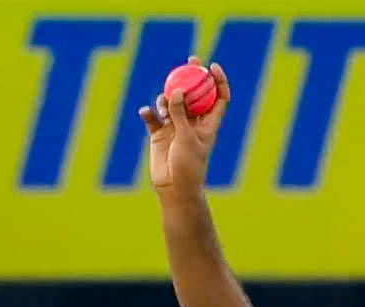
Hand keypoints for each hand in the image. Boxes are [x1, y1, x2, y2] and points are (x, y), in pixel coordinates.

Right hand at [138, 59, 229, 197]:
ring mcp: (175, 126)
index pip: (218, 98)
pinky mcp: (159, 133)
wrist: (174, 188)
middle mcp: (193, 122)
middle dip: (190, 76)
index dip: (218, 81)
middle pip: (194, 93)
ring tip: (163, 109)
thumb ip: (180, 114)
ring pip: (171, 101)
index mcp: (208, 124)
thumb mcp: (186, 138)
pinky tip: (146, 113)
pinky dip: (149, 112)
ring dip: (166, 99)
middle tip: (189, 61)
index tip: (211, 66)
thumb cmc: (188, 167)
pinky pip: (152, 117)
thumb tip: (176, 90)